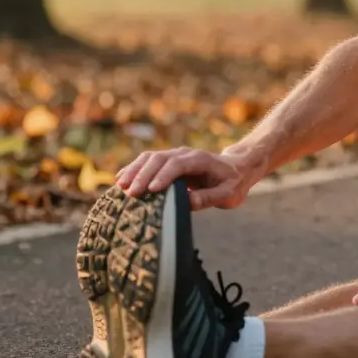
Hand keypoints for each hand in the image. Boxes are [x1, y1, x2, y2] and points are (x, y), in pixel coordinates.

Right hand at [116, 144, 268, 210]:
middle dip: (144, 175)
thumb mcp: (228, 194)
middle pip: (160, 159)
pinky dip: (133, 169)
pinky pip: (147, 162)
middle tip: (131, 193)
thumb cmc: (233, 183)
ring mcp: (175, 156)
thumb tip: (186, 203)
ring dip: (134, 171)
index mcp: (201, 160)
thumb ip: (209, 198)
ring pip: (150, 158)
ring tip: (120, 187)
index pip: (178, 164)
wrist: (237, 168)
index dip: (164, 176)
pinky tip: (120, 180)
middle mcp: (185, 154)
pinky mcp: (168, 162)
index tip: (152, 190)